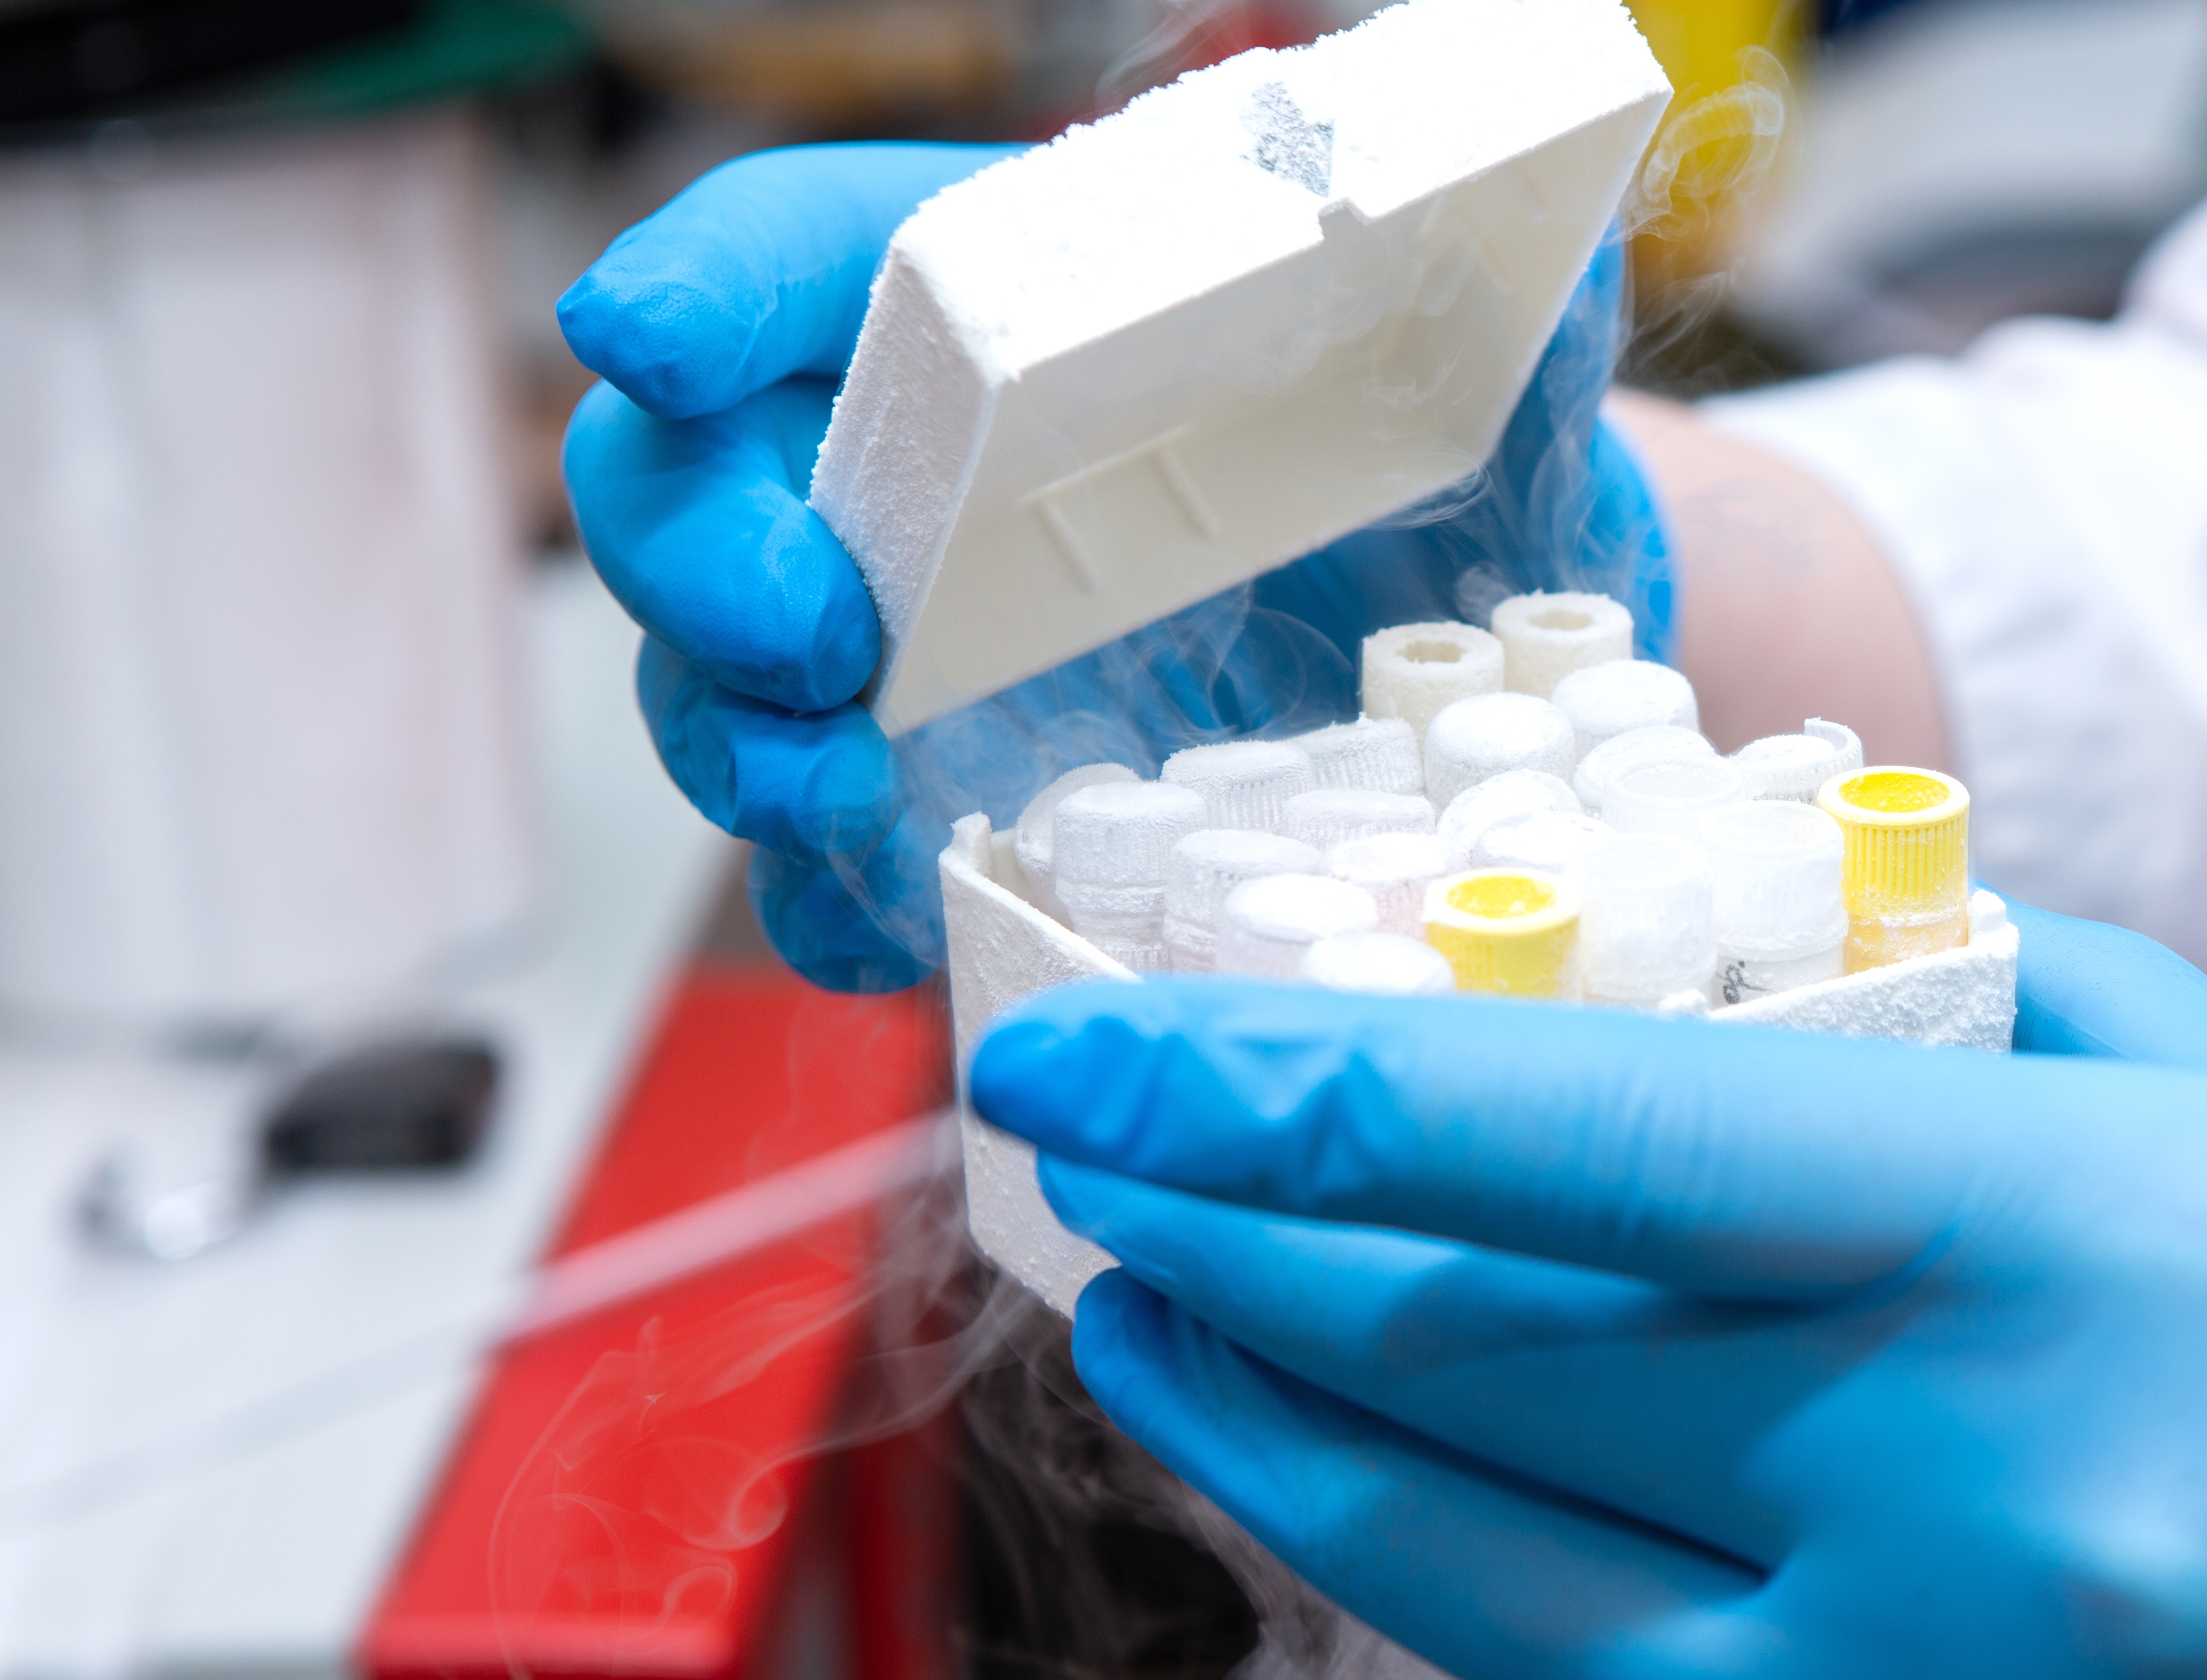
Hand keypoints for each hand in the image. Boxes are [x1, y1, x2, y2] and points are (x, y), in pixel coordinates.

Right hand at [560, 142, 1670, 989]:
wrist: (1495, 623)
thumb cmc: (1457, 440)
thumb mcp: (1483, 337)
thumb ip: (1487, 266)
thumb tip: (1558, 229)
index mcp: (983, 301)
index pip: (784, 254)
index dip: (694, 286)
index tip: (647, 339)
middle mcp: (906, 473)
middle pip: (687, 487)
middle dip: (699, 559)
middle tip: (813, 636)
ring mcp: (910, 654)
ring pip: (722, 693)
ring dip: (743, 750)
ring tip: (831, 796)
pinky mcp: (959, 805)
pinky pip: (836, 874)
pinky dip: (839, 907)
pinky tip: (890, 923)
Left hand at [964, 905, 2206, 1679]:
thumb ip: (2042, 1045)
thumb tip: (1780, 970)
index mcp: (2102, 1273)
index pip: (1573, 1156)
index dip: (1284, 1093)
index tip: (1096, 1048)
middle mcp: (1986, 1523)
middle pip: (1481, 1378)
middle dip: (1247, 1261)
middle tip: (1107, 1173)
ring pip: (1509, 1585)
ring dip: (1301, 1452)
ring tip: (1178, 1340)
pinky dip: (1553, 1581)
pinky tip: (1483, 1501)